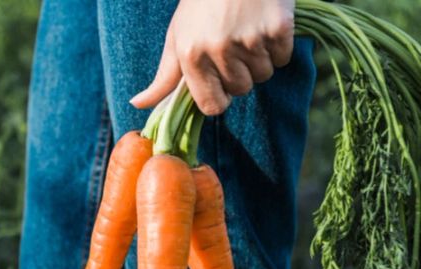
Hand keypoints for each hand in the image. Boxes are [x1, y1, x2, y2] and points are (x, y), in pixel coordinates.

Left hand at [130, 0, 294, 114]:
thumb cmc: (201, 5)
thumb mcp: (177, 37)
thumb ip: (164, 77)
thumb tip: (138, 104)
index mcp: (191, 55)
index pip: (212, 106)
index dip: (219, 97)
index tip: (220, 82)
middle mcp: (219, 49)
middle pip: (241, 89)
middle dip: (240, 72)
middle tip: (233, 43)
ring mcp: (250, 39)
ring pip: (263, 75)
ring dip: (259, 59)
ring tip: (247, 31)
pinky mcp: (278, 28)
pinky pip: (282, 57)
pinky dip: (277, 45)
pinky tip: (263, 24)